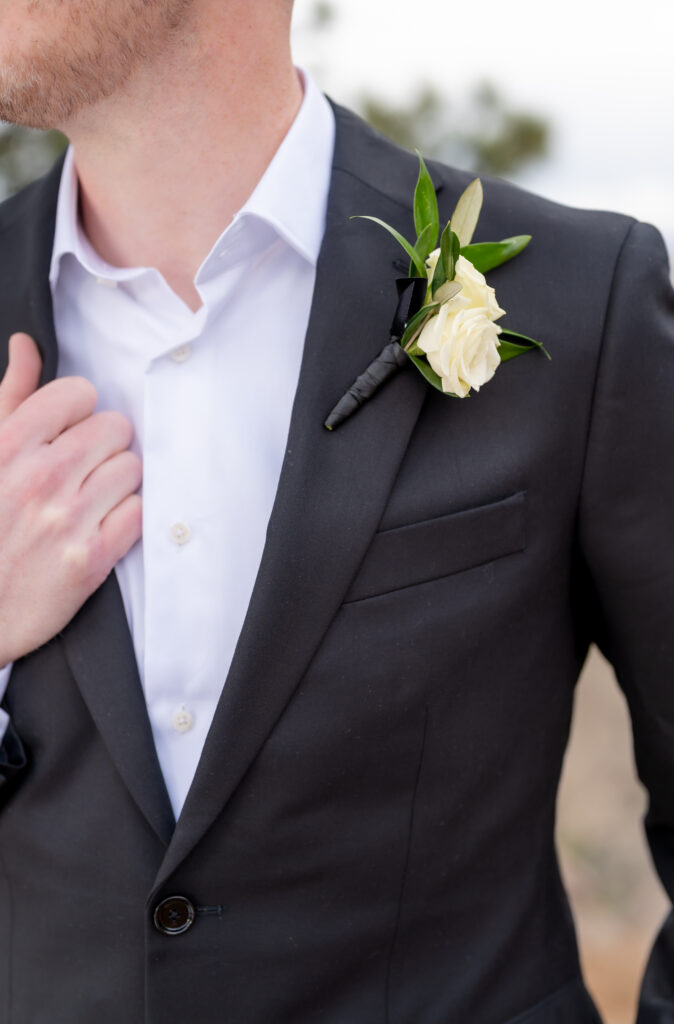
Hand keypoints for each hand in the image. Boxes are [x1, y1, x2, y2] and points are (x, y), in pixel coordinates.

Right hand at [0, 333, 141, 664]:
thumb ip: (11, 397)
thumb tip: (27, 345)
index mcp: (9, 445)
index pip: (79, 393)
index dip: (78, 412)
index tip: (66, 432)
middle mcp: (39, 478)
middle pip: (115, 428)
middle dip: (102, 446)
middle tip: (81, 470)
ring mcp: (67, 520)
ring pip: (131, 469)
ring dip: (116, 483)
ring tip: (88, 500)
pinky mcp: (91, 559)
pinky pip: (139, 512)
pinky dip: (125, 518)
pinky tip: (99, 526)